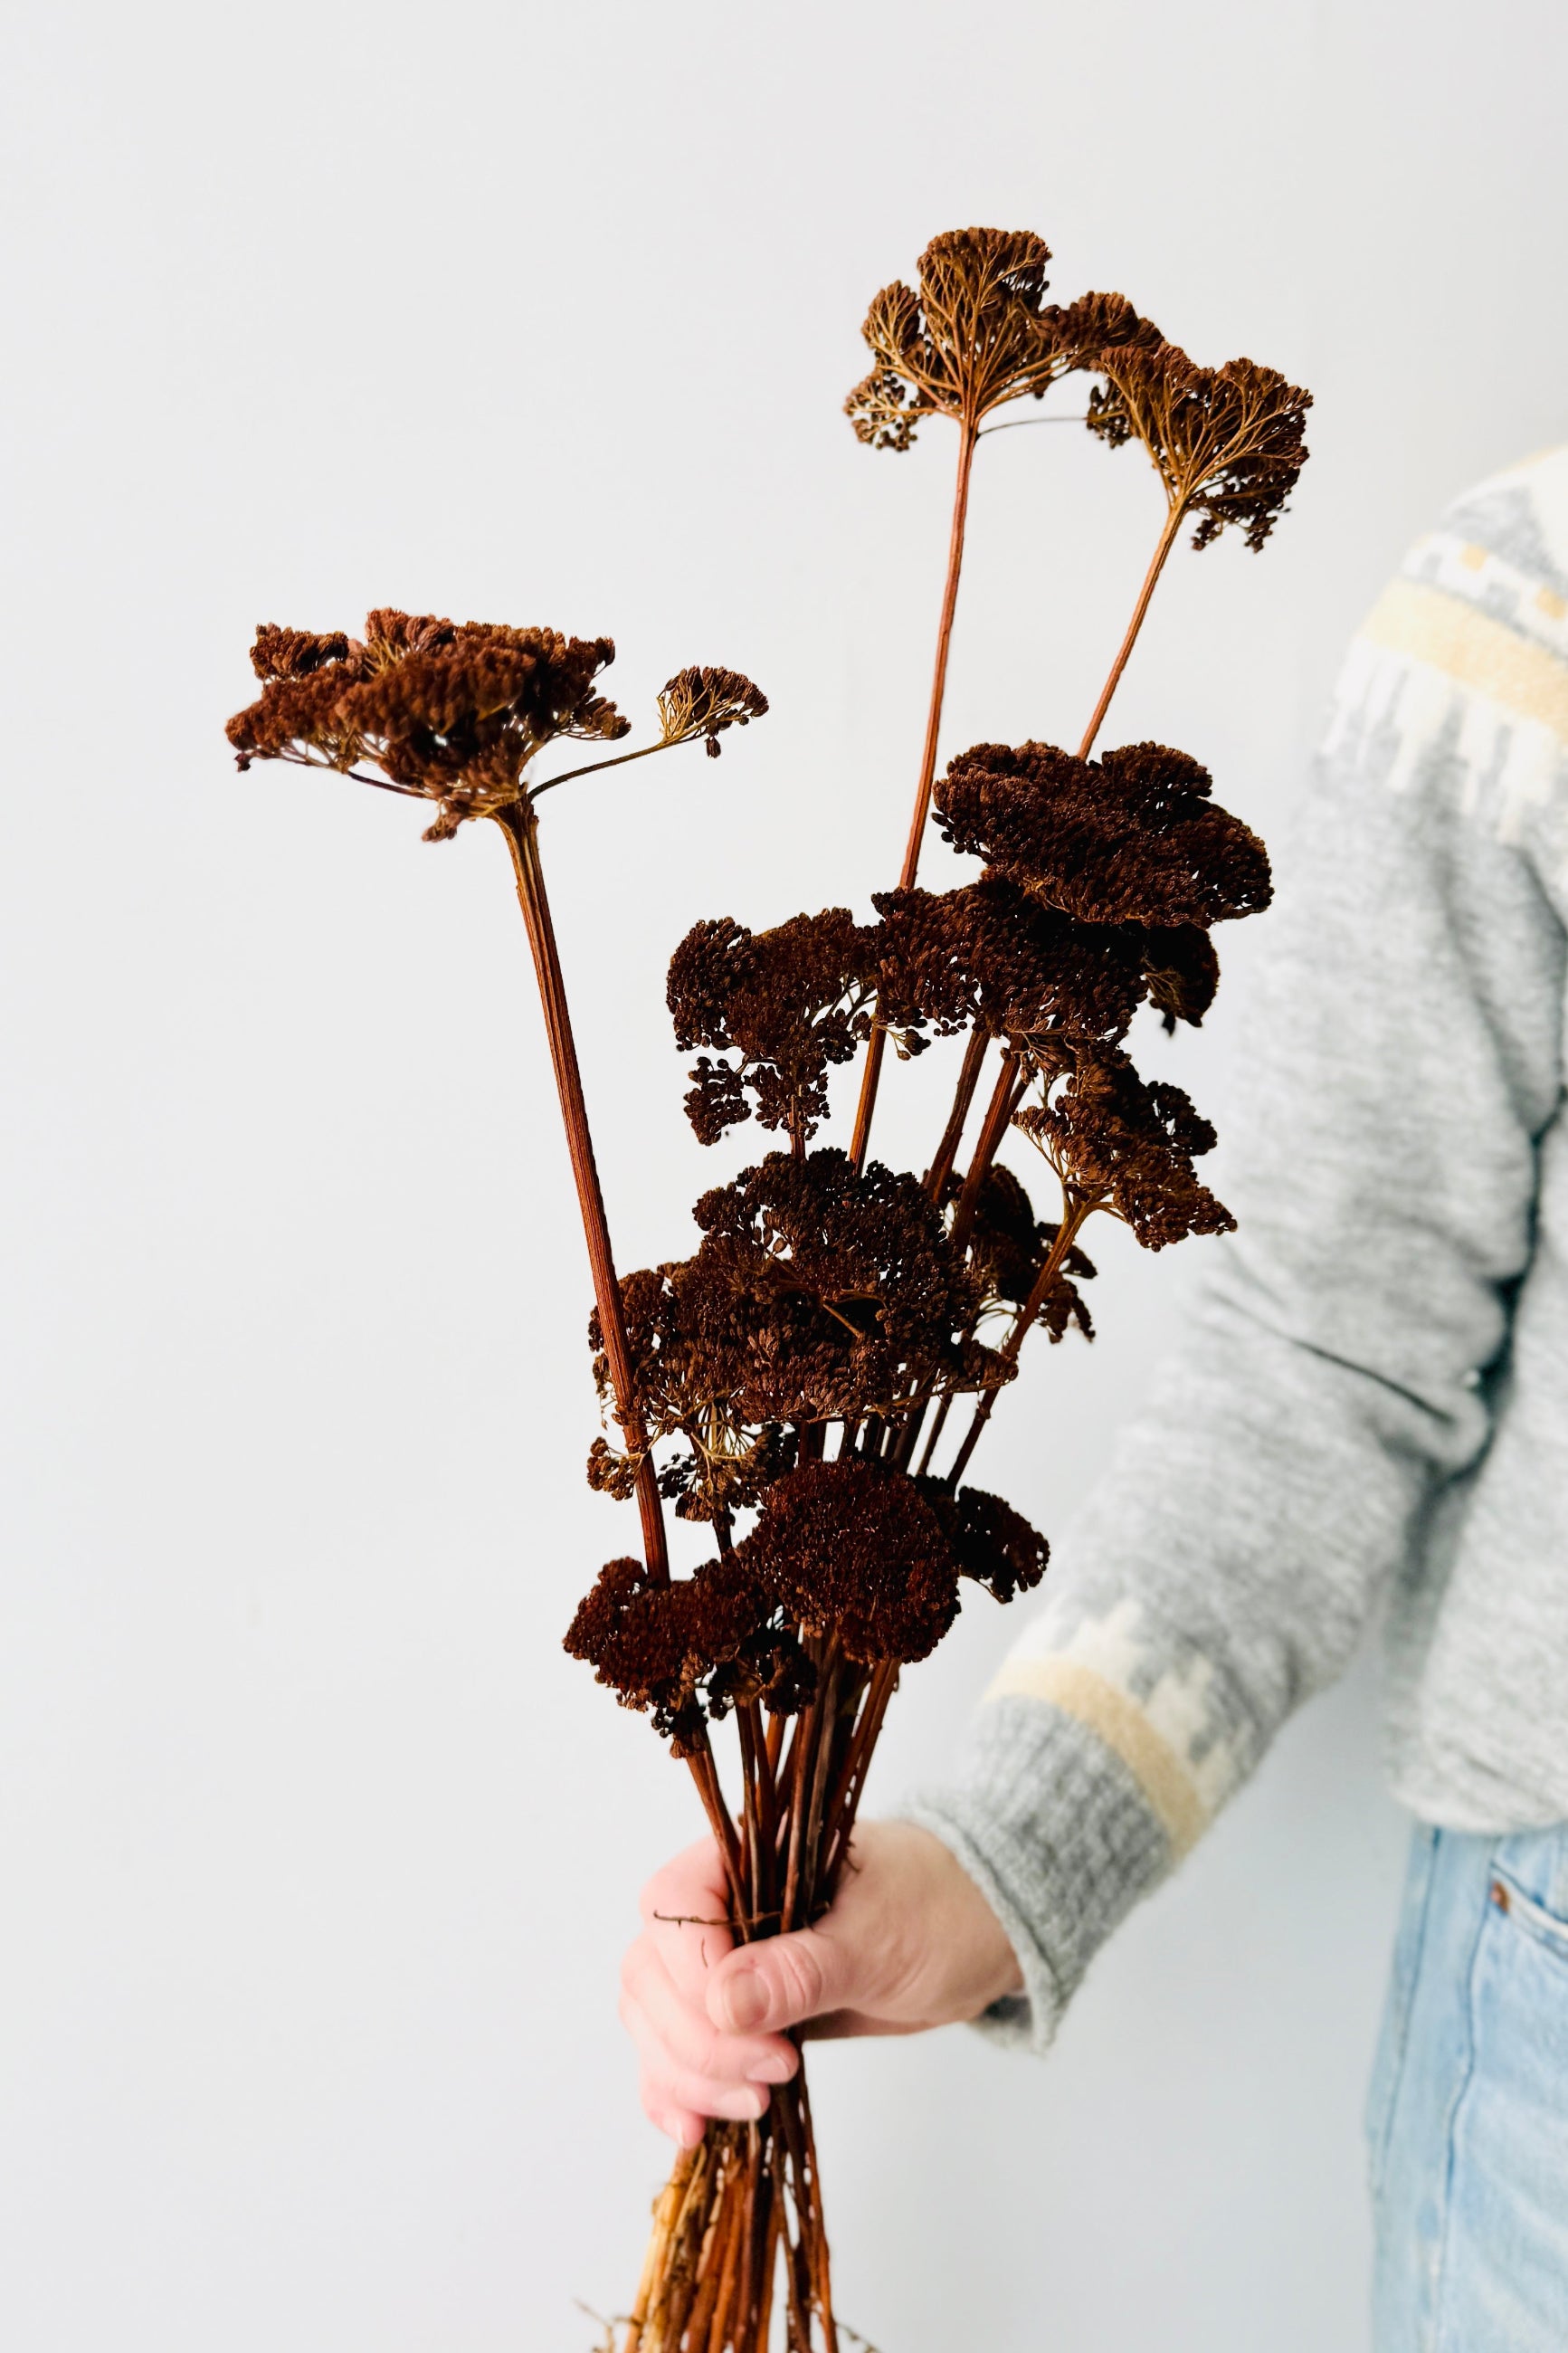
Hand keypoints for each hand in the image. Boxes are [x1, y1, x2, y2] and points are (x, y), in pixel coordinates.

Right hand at [619, 1818, 1023, 2146]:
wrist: (975, 1932)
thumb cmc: (936, 1910)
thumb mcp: (879, 1939)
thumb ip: (802, 1969)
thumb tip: (723, 2002)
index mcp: (748, 1857)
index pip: (671, 1904)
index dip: (691, 1973)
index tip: (748, 2023)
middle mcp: (721, 1906)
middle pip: (652, 1974)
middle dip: (697, 2041)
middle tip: (771, 2074)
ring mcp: (724, 1963)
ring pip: (654, 2021)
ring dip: (687, 2075)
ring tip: (755, 2104)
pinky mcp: (736, 2015)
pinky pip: (674, 2054)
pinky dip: (675, 2093)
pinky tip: (694, 2131)